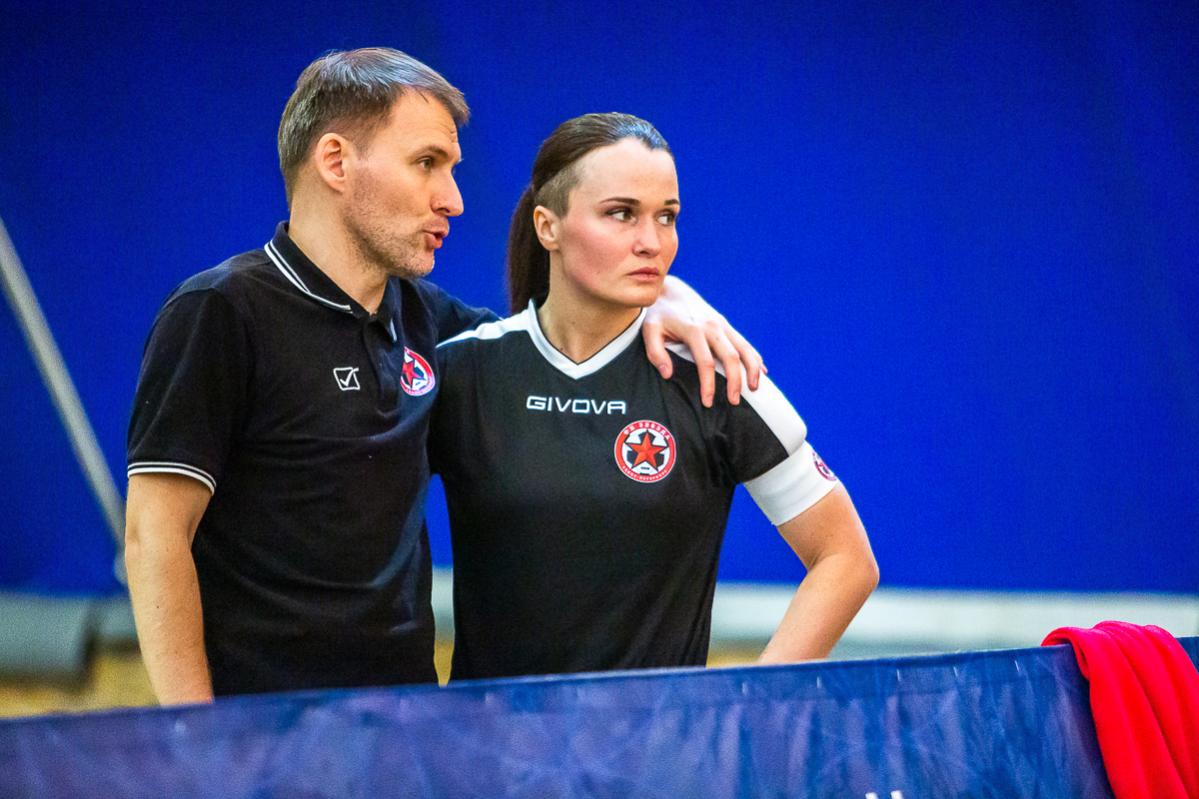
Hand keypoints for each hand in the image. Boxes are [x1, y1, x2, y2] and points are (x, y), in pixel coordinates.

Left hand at [642, 276, 763, 406]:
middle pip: (730, 357)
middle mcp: (712, 326)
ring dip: (751, 369)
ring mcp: (722, 325)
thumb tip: (667, 374)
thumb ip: (655, 352)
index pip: (706, 362)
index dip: (708, 384)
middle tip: (734, 402)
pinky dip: (755, 357)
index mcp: (694, 330)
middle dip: (735, 381)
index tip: (708, 402)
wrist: (672, 292)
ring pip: (744, 348)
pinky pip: (745, 343)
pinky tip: (761, 372)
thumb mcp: (650, 330)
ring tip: (754, 389)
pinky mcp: (726, 325)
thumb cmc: (659, 315)